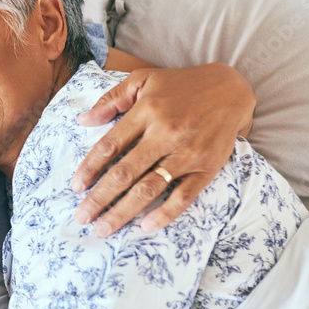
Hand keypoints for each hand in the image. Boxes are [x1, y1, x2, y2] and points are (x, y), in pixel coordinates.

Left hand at [71, 62, 254, 235]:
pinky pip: (184, 195)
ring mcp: (187, 153)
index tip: (76, 187)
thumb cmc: (181, 85)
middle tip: (82, 218)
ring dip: (123, 211)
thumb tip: (83, 120)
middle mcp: (165, 134)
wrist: (232, 89)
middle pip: (125, 173)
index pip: (110, 145)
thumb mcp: (144, 80)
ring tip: (104, 228)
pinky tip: (146, 226)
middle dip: (100, 198)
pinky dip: (165, 213)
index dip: (90, 168)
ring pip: (149, 188)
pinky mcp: (207, 167)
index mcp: (146, 113)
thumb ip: (112, 99)